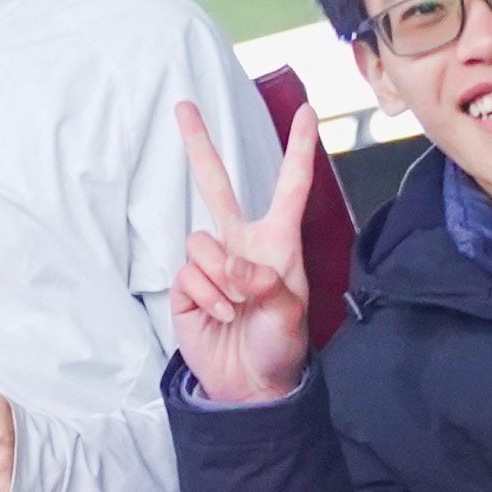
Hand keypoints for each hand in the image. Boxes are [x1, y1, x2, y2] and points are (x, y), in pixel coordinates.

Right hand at [166, 96, 329, 404]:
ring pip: (200, 242)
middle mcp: (241, 245)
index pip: (290, 186)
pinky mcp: (186, 287)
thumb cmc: (280, 345)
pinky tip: (218, 314)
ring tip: (236, 306)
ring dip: (219, 277)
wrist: (250, 384)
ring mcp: (211, 264)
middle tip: (183, 107)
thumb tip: (233, 268)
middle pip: (216, 185)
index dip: (299, 149)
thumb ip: (266, 284)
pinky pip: (187, 274)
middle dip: (198, 145)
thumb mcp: (289, 314)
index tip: (307, 113)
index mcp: (278, 242)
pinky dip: (205, 296)